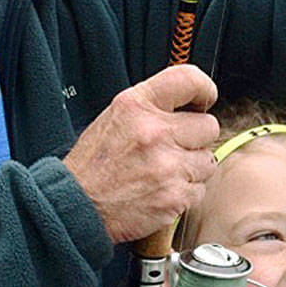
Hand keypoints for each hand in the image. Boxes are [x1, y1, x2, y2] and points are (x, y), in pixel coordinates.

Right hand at [63, 64, 218, 242]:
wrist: (76, 207)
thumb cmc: (93, 166)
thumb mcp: (114, 119)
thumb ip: (151, 109)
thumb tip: (188, 105)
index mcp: (136, 106)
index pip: (188, 79)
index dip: (203, 89)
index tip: (204, 98)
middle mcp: (154, 132)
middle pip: (209, 126)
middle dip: (196, 138)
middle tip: (174, 149)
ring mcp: (167, 166)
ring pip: (207, 161)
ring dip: (192, 169)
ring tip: (163, 173)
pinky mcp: (175, 196)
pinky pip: (200, 190)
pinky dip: (185, 194)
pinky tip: (161, 192)